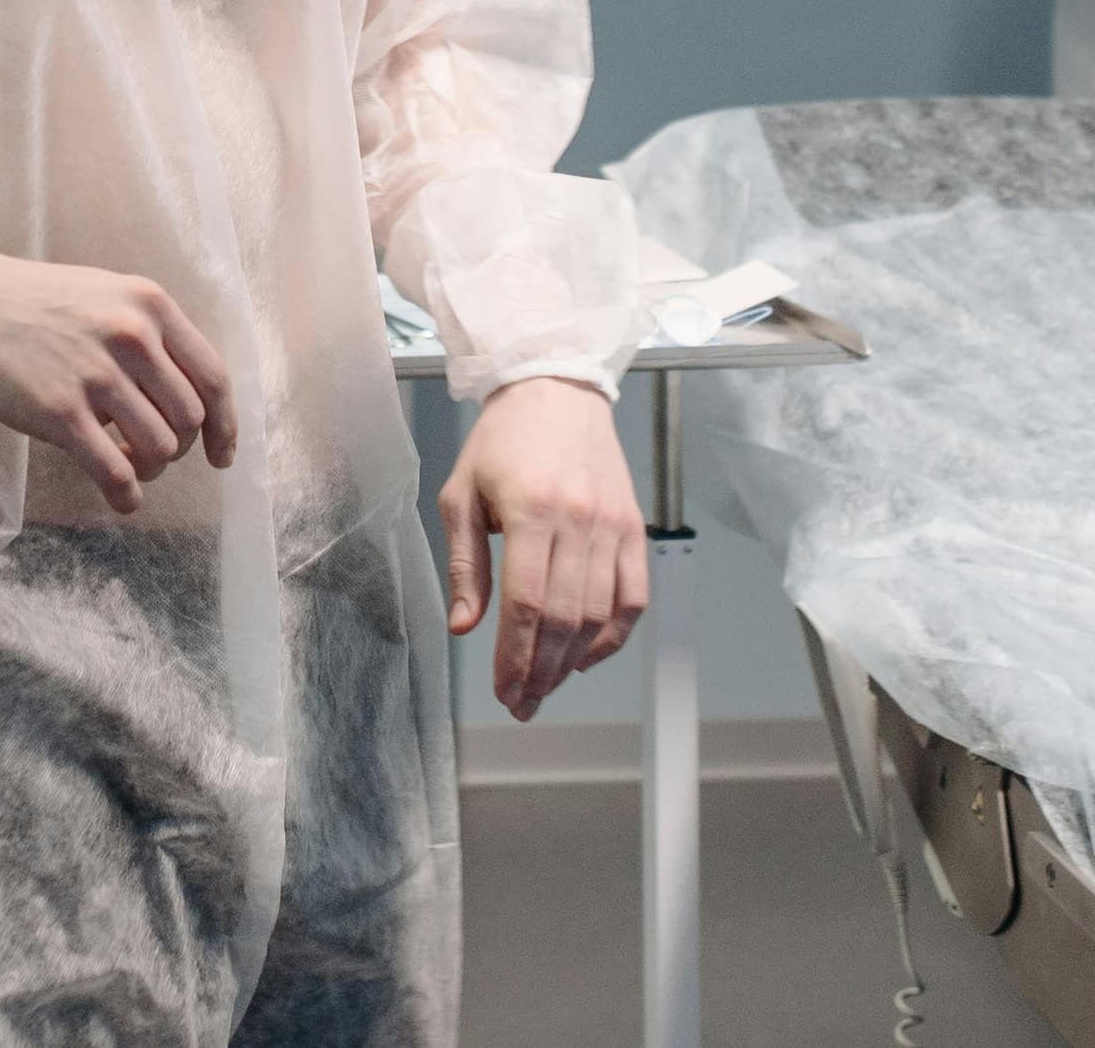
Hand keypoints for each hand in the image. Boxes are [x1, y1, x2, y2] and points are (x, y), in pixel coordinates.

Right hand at [0, 246, 238, 514]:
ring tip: (128, 466)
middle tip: (154, 455)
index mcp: (150, 305)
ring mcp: (95, 375)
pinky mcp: (59, 412)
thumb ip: (151, 336)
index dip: (225, 425)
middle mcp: (131, 336)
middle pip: (189, 419)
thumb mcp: (108, 296)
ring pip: (159, 447)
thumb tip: (190, 399)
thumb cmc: (38, 303)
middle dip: (179, 449)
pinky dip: (126, 494)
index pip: (212, 376)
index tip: (221, 453)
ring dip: (151, 469)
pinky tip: (121, 497)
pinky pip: (114, 471)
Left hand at [441, 379, 649, 721]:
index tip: (503, 690)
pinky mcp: (633, 528)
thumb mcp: (461, 495)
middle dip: (541, 673)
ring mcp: (613, 526)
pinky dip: (613, 636)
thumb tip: (464, 626)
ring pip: (599, 616)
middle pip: (566, 620)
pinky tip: (586, 657)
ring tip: (545, 687)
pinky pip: (633, 597)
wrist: (556, 392)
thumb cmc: (502, 441)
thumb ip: (464, 565)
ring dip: (572, 663)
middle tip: (520, 703)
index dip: (515, 658)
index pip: (527, 605)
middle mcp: (579, 520)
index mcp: (531, 511)